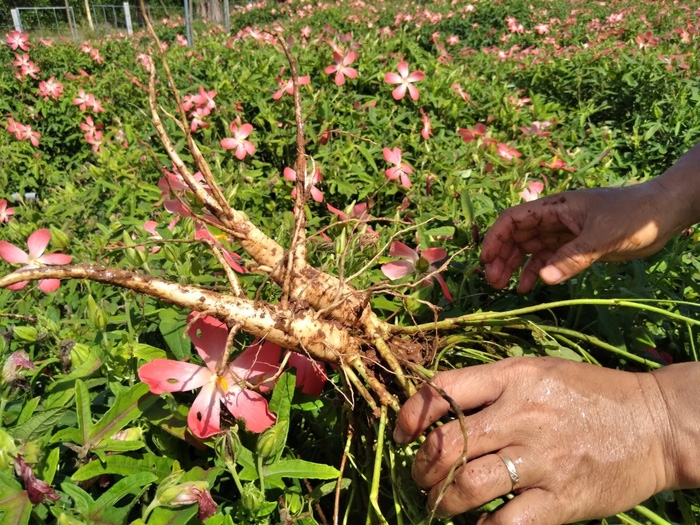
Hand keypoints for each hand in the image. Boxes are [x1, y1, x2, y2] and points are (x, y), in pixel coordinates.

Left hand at [393, 358, 672, 523]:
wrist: (655, 423)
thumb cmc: (589, 393)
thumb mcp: (537, 370)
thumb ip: (489, 384)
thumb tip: (437, 407)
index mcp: (512, 377)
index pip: (442, 391)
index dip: (409, 415)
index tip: (400, 434)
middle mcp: (522, 415)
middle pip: (446, 445)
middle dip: (421, 467)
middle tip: (421, 477)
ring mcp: (542, 458)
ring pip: (467, 485)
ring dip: (441, 501)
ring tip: (439, 504)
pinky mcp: (563, 498)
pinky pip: (505, 523)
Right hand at [479, 181, 678, 291]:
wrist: (663, 215)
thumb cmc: (632, 215)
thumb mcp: (600, 237)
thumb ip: (571, 258)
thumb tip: (541, 280)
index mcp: (555, 208)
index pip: (514, 219)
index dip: (496, 237)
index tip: (486, 260)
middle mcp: (554, 219)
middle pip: (517, 236)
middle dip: (502, 256)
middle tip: (493, 281)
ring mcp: (564, 234)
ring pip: (530, 249)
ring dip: (515, 266)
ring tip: (503, 286)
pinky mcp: (575, 247)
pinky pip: (548, 260)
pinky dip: (536, 272)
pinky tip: (529, 288)